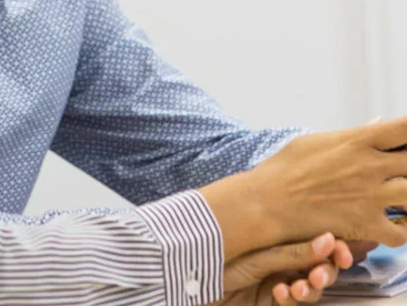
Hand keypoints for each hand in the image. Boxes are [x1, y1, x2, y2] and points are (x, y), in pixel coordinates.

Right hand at [199, 117, 406, 259]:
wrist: (267, 201)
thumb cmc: (285, 168)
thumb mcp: (315, 142)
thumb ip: (352, 136)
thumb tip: (376, 125)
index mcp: (356, 141)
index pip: (404, 128)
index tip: (406, 138)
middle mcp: (369, 166)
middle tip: (398, 169)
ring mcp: (370, 197)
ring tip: (397, 195)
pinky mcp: (365, 225)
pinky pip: (401, 233)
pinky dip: (400, 230)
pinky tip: (391, 224)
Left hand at [211, 232, 350, 305]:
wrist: (193, 282)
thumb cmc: (220, 259)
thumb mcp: (260, 255)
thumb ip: (294, 252)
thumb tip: (330, 239)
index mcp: (279, 237)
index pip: (315, 241)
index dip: (334, 248)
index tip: (344, 252)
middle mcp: (281, 258)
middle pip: (318, 266)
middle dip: (325, 271)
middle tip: (321, 274)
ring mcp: (278, 280)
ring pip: (309, 288)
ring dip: (310, 288)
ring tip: (300, 287)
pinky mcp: (272, 302)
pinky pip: (291, 302)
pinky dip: (291, 298)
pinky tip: (281, 293)